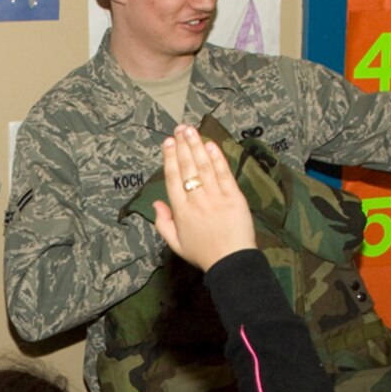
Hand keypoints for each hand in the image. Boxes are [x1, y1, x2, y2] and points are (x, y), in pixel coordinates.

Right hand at [152, 126, 253, 269]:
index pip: (173, 179)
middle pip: (187, 168)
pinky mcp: (234, 198)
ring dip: (197, 146)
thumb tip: (156, 203)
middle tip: (179, 129)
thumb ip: (163, 223)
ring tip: (191, 130)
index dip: (170, 158)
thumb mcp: (176, 243)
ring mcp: (216, 198)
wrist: (231, 262)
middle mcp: (197, 201)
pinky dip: (217, 159)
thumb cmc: (203, 254)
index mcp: (181, 212)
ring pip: (204, 167)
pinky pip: (224, 174)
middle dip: (182, 146)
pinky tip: (211, 145)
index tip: (167, 143)